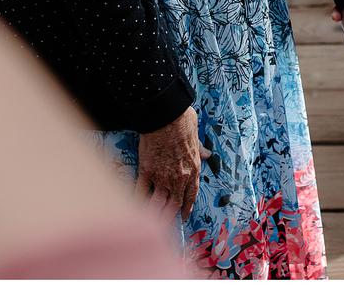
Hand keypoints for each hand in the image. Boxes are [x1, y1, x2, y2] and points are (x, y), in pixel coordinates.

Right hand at [136, 106, 207, 221]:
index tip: (183, 217)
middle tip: (165, 226)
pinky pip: (141, 191)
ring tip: (150, 223)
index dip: (187, 208)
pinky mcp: (146, 171)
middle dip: (170, 216)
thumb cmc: (183, 123)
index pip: (191, 195)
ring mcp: (162, 176)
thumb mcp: (197, 137)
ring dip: (155, 213)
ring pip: (158, 202)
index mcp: (193, 170)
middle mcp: (178, 178)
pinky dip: (138, 200)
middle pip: (174, 204)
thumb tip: (208, 154)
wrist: (166, 117)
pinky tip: (135, 207)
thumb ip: (201, 150)